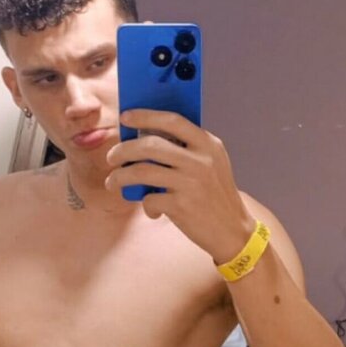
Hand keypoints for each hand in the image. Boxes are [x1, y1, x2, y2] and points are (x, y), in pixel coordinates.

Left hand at [105, 109, 255, 262]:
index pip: (173, 121)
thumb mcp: (212, 163)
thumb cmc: (215, 194)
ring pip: (142, 171)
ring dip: (120, 176)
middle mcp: (200, 160)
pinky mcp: (181, 206)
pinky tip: (151, 209)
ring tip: (113, 182)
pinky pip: (149, 199)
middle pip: (150, 145)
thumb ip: (188, 148)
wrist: (233, 230)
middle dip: (123, 149)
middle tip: (112, 156)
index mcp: (208, 144)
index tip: (126, 117)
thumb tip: (145, 135)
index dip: (146, 116)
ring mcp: (191, 183)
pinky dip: (145, 205)